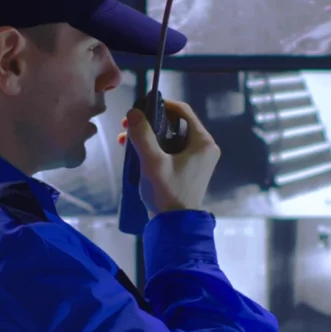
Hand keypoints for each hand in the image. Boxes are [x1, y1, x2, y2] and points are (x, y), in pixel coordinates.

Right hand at [118, 100, 219, 216]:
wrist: (174, 226)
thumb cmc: (167, 193)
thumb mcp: (153, 162)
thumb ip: (142, 135)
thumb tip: (134, 112)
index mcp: (203, 142)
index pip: (183, 111)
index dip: (161, 105)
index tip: (140, 107)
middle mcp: (204, 148)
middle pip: (175, 123)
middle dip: (150, 122)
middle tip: (129, 126)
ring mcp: (197, 159)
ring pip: (171, 137)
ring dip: (149, 136)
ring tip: (126, 140)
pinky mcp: (189, 169)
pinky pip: (171, 150)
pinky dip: (155, 148)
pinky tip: (135, 152)